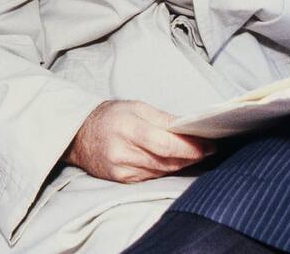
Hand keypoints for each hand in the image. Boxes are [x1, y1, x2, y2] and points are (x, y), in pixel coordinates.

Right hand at [64, 100, 213, 182]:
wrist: (80, 135)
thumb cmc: (110, 117)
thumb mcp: (136, 107)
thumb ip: (164, 119)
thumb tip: (190, 127)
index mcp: (127, 129)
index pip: (164, 144)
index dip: (190, 148)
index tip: (209, 145)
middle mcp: (122, 153)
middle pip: (166, 161)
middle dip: (191, 156)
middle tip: (208, 149)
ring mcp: (122, 170)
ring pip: (162, 171)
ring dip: (181, 164)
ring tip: (195, 153)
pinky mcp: (122, 181)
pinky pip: (152, 177)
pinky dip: (165, 169)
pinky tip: (172, 161)